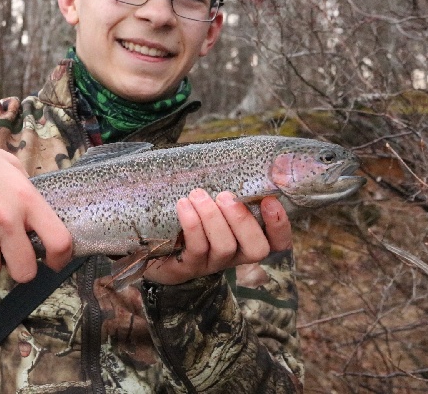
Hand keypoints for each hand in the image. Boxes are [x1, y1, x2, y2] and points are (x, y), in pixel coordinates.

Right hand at [0, 129, 72, 282]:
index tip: (52, 262)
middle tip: (10, 256)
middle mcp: (8, 219)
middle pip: (25, 271)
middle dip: (19, 268)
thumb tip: (38, 225)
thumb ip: (28, 196)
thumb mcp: (12, 168)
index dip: (60, 259)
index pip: (59, 241)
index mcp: (27, 199)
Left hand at [143, 190, 291, 284]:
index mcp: (245, 239)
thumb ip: (226, 188)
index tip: (270, 200)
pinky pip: (196, 249)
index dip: (280, 226)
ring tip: (198, 195)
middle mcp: (233, 255)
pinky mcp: (186, 268)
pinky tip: (184, 205)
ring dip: (213, 218)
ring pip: (225, 247)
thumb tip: (237, 158)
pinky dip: (193, 225)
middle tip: (226, 196)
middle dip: (243, 220)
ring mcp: (211, 264)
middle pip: (256, 249)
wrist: (147, 243)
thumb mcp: (208, 201)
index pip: (277, 243)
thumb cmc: (186, 213)